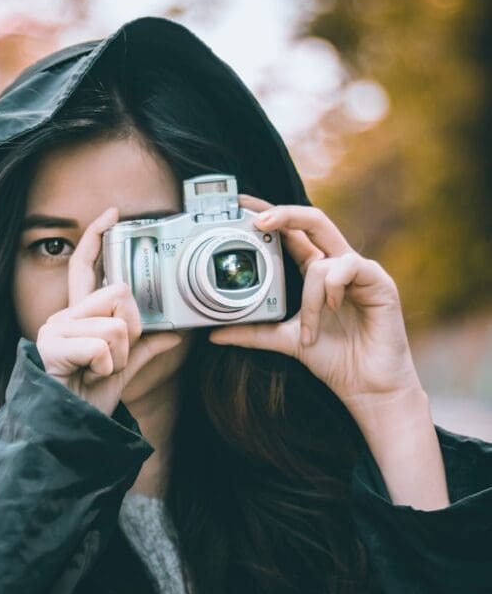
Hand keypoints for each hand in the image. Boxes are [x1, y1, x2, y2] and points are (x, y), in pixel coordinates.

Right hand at [36, 206, 182, 416]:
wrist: (63, 430)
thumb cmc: (87, 401)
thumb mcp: (123, 373)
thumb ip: (144, 350)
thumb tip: (175, 335)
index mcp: (79, 316)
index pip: (86, 266)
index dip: (97, 237)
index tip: (113, 214)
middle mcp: (64, 315)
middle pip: (119, 294)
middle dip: (130, 331)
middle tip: (114, 359)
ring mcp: (55, 328)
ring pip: (115, 325)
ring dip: (118, 358)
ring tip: (98, 373)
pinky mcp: (51, 345)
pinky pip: (101, 346)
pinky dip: (105, 368)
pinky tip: (88, 377)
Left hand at [207, 193, 424, 418]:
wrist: (366, 386)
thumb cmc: (334, 360)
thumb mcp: (285, 341)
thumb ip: (253, 333)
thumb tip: (214, 334)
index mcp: (317, 274)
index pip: (293, 234)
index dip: (270, 216)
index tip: (242, 207)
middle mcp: (338, 266)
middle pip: (313, 221)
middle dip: (285, 214)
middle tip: (257, 221)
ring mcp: (359, 272)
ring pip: (324, 262)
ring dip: (309, 299)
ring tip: (309, 332)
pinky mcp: (379, 281)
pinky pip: (348, 268)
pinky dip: (333, 288)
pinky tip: (333, 309)